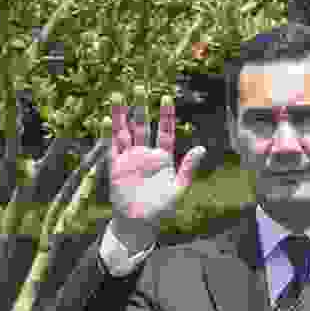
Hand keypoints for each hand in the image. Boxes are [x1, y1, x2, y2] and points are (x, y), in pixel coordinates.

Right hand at [102, 101, 207, 229]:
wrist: (140, 224)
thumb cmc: (161, 209)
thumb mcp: (179, 189)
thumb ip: (188, 168)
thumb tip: (202, 149)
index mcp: (163, 158)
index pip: (165, 131)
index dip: (165, 115)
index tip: (166, 97)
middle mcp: (145, 154)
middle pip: (142, 125)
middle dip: (140, 107)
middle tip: (138, 87)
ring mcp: (129, 159)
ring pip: (125, 132)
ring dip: (122, 115)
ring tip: (118, 96)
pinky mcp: (116, 168)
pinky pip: (111, 148)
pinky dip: (108, 134)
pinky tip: (107, 120)